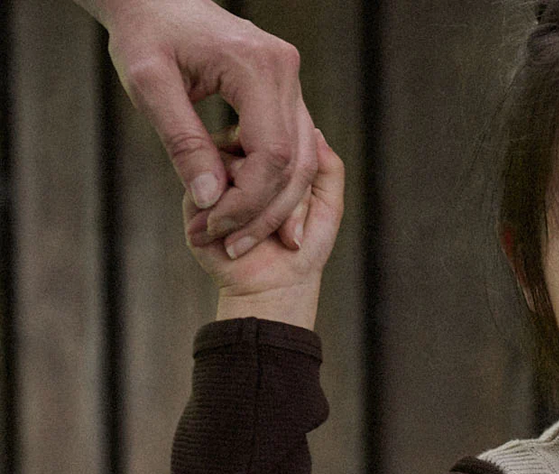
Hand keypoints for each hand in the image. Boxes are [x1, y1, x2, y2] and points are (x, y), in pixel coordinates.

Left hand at [85, 0, 316, 257]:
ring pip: (302, 163)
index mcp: (257, 66)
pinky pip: (294, 151)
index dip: (249, 201)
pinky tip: (250, 211)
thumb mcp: (149, 85)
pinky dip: (276, 186)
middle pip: (294, 164)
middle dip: (263, 212)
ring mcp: (292, 82)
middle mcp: (286, 72)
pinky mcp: (286, 92)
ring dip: (274, 207)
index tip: (215, 226)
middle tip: (228, 243)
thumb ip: (182, 142)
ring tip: (238, 236)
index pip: (272, 154)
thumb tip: (210, 199)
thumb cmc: (145, 34)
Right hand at [184, 129, 342, 329]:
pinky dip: (231, 213)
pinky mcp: (194, 200)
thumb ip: (328, 168)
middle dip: (278, 193)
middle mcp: (238, 165)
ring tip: (269, 239)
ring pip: (230, 162)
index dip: (297, 175)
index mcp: (267, 162)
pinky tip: (240, 240)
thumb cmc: (303, 251)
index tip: (304, 216)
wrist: (272, 291)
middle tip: (289, 235)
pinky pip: (210, 186)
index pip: (277, 140)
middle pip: (252, 146)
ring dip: (254, 204)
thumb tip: (317, 133)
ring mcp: (214, 180)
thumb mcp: (328, 207)